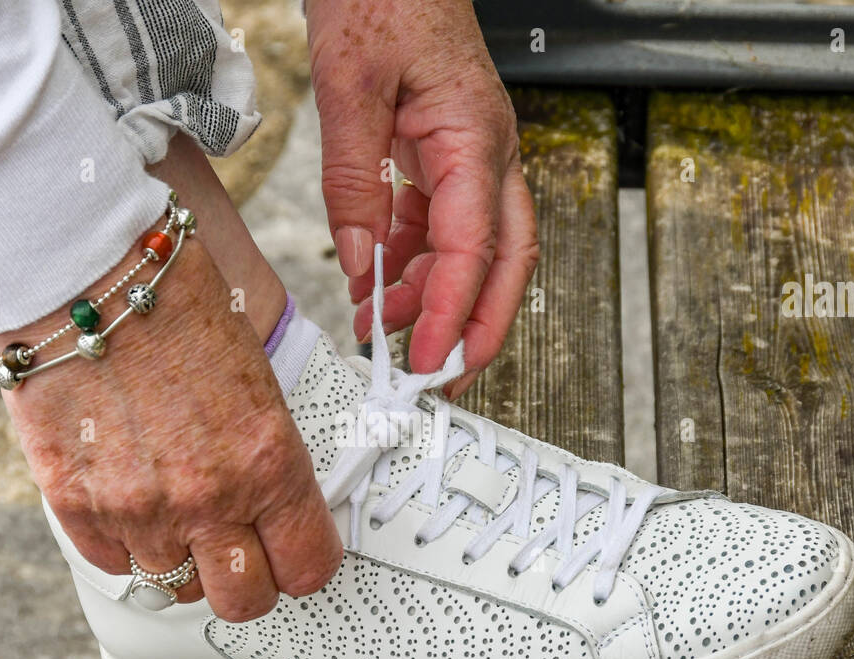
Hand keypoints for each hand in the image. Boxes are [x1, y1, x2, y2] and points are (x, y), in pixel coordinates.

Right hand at [0, 234, 343, 620]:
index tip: (292, 551)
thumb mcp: (258, 382)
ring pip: (174, 585)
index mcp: (270, 461)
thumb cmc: (177, 308)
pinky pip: (114, 563)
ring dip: (178, 555)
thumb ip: (268, 458)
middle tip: (236, 548)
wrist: (86, 272)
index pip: (308, 568)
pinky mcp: (76, 507)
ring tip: (171, 502)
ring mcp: (138, 509)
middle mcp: (208, 498)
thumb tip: (278, 512)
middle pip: (244, 602)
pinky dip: (124, 541)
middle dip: (246, 582)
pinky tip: (126, 492)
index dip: (302, 563)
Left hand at [306, 0, 537, 397]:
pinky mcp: (446, 156)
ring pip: (473, 251)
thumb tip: (358, 258)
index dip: (452, 312)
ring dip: (434, 297)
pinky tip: (377, 280)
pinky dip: (413, 263)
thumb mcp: (350, 87)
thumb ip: (354, 179)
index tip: (426, 359)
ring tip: (381, 325)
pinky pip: (441, 226)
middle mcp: (487, 155)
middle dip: (478, 328)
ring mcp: (471, 158)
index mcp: (475, 139)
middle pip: (504, 263)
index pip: (474, 248)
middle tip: (440, 376)